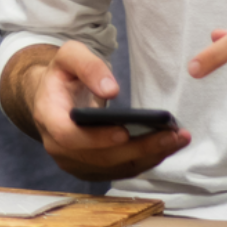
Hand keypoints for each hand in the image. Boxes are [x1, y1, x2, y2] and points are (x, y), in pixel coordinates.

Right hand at [22, 42, 189, 181]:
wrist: (54, 98)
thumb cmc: (63, 76)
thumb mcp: (69, 56)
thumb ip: (87, 66)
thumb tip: (112, 90)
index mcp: (48, 117)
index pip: (68, 136)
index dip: (95, 138)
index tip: (124, 131)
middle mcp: (58, 147)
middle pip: (100, 157)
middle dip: (139, 148)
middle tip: (172, 135)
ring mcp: (75, 163)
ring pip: (115, 168)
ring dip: (149, 156)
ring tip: (178, 139)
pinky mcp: (92, 170)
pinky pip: (121, 170)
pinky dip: (146, 160)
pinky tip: (167, 146)